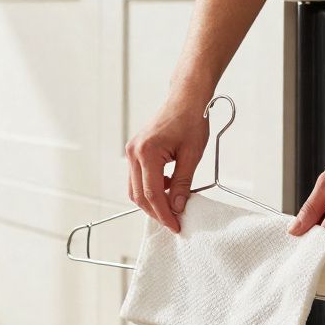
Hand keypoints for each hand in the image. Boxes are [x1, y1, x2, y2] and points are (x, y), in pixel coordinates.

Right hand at [125, 99, 209, 232]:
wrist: (185, 99)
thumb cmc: (191, 120)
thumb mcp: (192, 155)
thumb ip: (183, 184)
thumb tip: (178, 207)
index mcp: (147, 153)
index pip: (152, 194)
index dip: (164, 214)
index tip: (175, 225)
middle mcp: (134, 153)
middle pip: (139, 195)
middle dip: (156, 212)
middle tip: (174, 221)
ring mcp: (132, 152)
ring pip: (135, 189)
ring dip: (152, 201)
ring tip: (173, 206)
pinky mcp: (135, 151)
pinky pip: (138, 178)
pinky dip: (151, 188)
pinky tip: (169, 187)